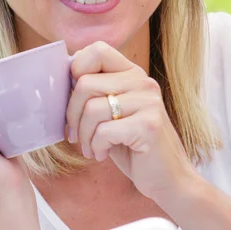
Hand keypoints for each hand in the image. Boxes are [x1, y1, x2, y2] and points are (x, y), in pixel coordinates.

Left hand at [66, 41, 197, 202]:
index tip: (76, 98)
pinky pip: (103, 130)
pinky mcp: (149, 125)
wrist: (167, 179)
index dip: (77, 70)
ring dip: (83, 135)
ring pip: (91, 108)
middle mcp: (143, 82)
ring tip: (90, 148)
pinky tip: (102, 154)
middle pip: (85, 83)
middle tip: (76, 134)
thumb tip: (63, 78)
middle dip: (72, 114)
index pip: (97, 49)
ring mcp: (148, 102)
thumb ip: (95, 93)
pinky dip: (96, 147)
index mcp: (132, 74)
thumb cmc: (133, 146)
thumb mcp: (112, 113)